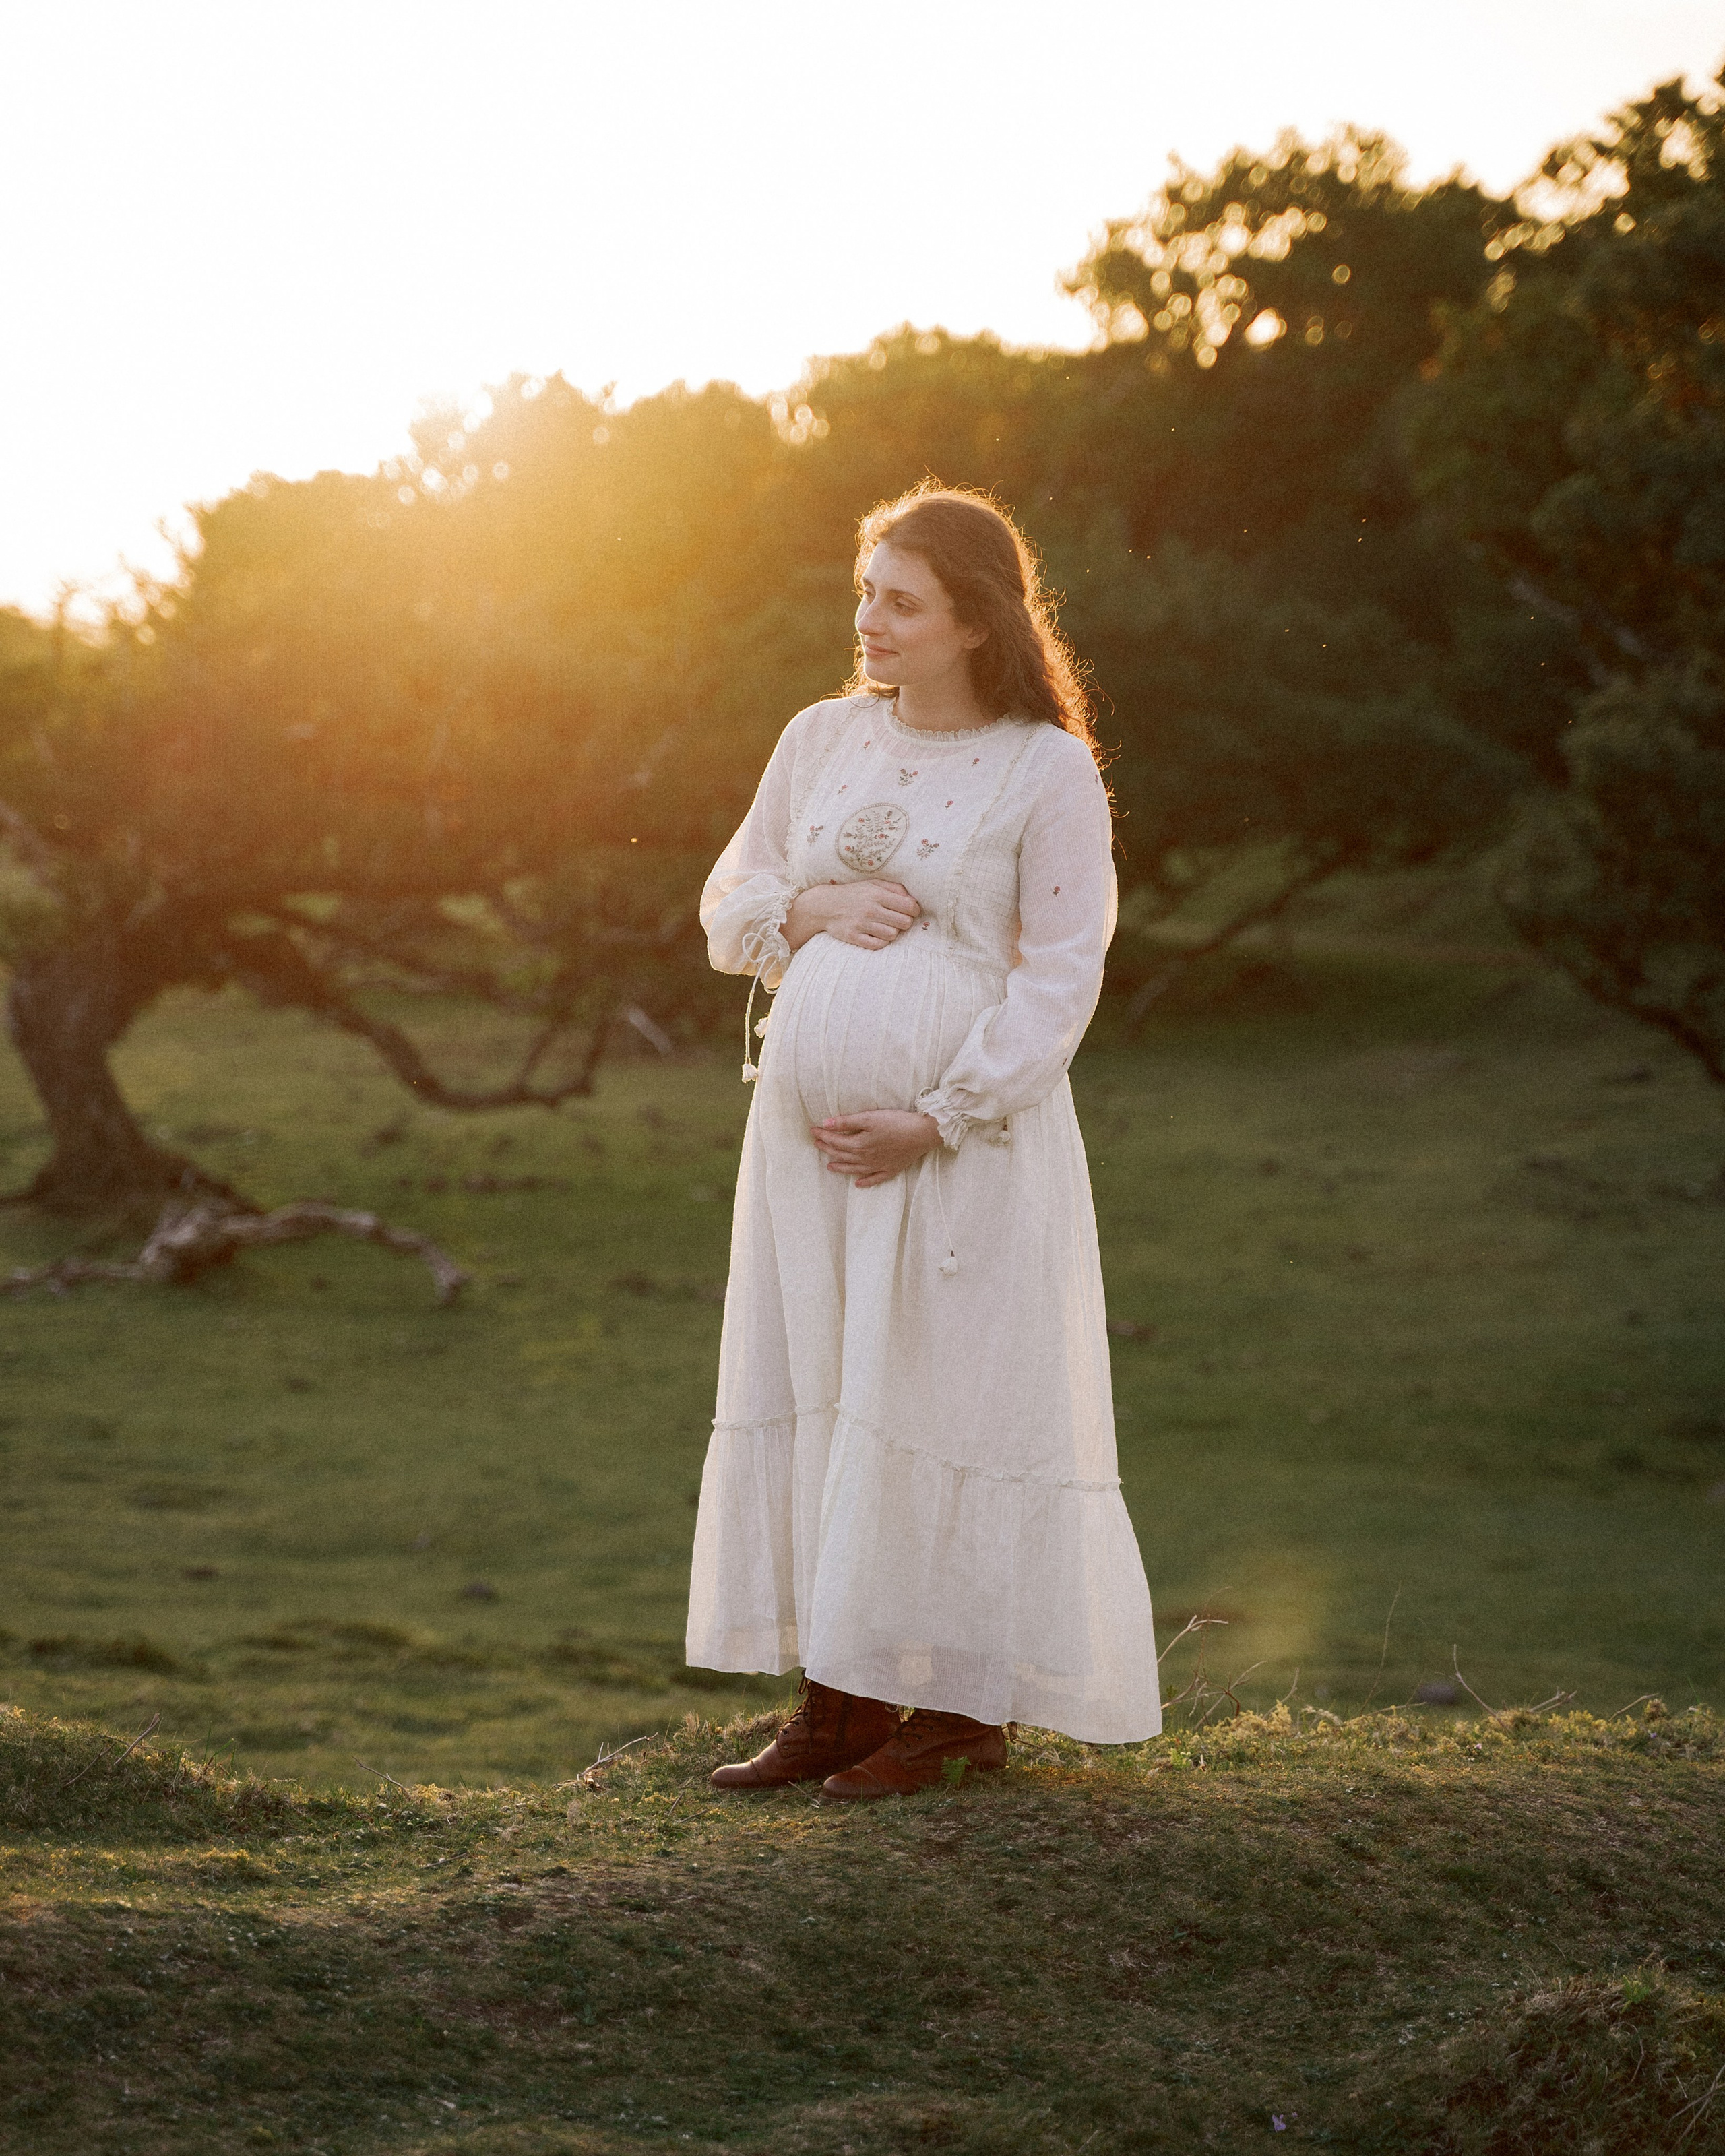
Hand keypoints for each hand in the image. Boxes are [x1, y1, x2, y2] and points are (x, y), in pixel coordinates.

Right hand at [785, 878, 919, 952]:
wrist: (824, 905)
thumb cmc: (854, 893)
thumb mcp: (873, 884)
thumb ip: (895, 889)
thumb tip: (913, 900)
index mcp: (877, 894)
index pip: (909, 906)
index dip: (915, 910)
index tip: (911, 911)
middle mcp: (870, 909)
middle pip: (904, 923)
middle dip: (905, 922)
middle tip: (898, 920)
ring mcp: (861, 925)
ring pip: (892, 935)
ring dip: (892, 932)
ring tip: (885, 926)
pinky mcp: (854, 937)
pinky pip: (878, 945)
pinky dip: (881, 941)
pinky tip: (877, 934)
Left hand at [810, 1109, 942, 1188]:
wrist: (922, 1134)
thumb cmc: (896, 1123)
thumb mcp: (869, 1117)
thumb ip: (847, 1122)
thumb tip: (826, 1124)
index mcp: (859, 1144)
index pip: (835, 1140)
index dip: (823, 1134)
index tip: (813, 1130)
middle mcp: (866, 1158)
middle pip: (842, 1155)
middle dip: (827, 1149)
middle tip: (817, 1144)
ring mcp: (878, 1166)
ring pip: (854, 1169)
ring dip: (840, 1167)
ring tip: (829, 1166)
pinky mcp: (890, 1169)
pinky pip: (874, 1179)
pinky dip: (865, 1182)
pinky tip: (858, 1184)